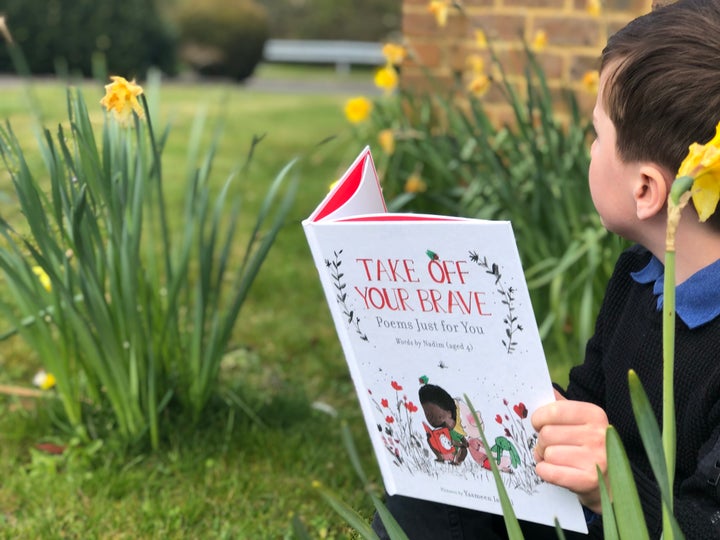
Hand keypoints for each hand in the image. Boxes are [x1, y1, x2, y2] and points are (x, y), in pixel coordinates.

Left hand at [531, 391, 608, 512]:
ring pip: (548, 453)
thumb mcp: (577, 421)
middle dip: (541, 441)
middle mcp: (599, 435)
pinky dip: (544, 471)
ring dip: (544, 458)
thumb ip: (559, 405)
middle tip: (548, 446)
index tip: (538, 424)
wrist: (608, 481)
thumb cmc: (585, 445)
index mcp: (595, 414)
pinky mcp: (589, 480)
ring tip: (555, 459)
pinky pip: (550, 472)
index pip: (554, 410)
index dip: (538, 418)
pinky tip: (552, 470)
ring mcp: (597, 459)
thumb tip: (540, 387)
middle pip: (547, 433)